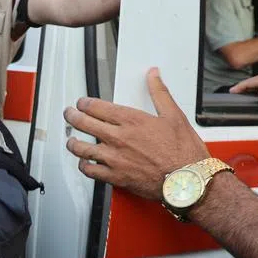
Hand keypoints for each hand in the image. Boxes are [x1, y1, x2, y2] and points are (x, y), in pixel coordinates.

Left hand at [64, 69, 208, 199]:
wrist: (187, 181)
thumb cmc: (183, 152)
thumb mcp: (174, 115)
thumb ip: (159, 92)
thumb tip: (153, 75)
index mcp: (131, 121)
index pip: (97, 107)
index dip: (84, 103)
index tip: (82, 103)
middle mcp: (118, 138)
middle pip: (84, 123)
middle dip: (72, 116)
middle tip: (69, 114)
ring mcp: (114, 158)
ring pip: (82, 148)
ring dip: (73, 142)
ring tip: (71, 139)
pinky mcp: (115, 177)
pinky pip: (90, 171)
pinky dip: (83, 165)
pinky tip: (84, 162)